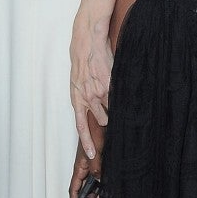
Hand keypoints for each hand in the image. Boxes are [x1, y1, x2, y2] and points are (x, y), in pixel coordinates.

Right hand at [69, 131, 102, 197]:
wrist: (100, 119)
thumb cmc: (94, 130)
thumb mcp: (96, 152)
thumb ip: (96, 167)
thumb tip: (98, 181)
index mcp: (79, 166)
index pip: (73, 188)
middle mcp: (83, 166)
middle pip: (82, 188)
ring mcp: (90, 163)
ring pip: (91, 182)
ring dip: (96, 191)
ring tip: (104, 197)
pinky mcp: (97, 160)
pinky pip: (97, 175)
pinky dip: (101, 182)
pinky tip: (108, 184)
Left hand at [70, 29, 112, 156]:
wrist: (87, 42)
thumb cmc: (82, 63)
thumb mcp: (77, 83)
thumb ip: (84, 97)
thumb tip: (95, 111)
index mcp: (77, 99)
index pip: (81, 125)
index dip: (88, 141)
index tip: (92, 154)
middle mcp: (87, 98)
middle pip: (102, 121)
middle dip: (107, 117)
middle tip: (108, 107)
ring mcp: (99, 92)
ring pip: (111, 111)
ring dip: (113, 106)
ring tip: (110, 92)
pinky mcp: (109, 84)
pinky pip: (117, 98)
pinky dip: (119, 96)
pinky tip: (115, 86)